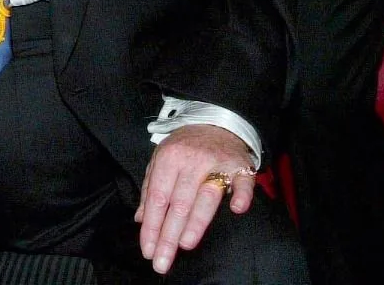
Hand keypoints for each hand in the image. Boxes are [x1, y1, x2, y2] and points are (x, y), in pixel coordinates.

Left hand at [135, 124, 255, 274]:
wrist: (216, 121)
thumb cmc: (185, 146)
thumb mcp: (161, 158)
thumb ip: (150, 188)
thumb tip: (140, 219)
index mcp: (169, 158)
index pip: (158, 198)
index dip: (152, 226)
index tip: (148, 251)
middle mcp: (192, 160)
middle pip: (179, 203)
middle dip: (169, 235)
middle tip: (162, 262)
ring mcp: (218, 162)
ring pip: (206, 197)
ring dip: (196, 221)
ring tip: (185, 244)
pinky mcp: (241, 166)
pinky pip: (243, 182)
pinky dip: (241, 195)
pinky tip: (236, 209)